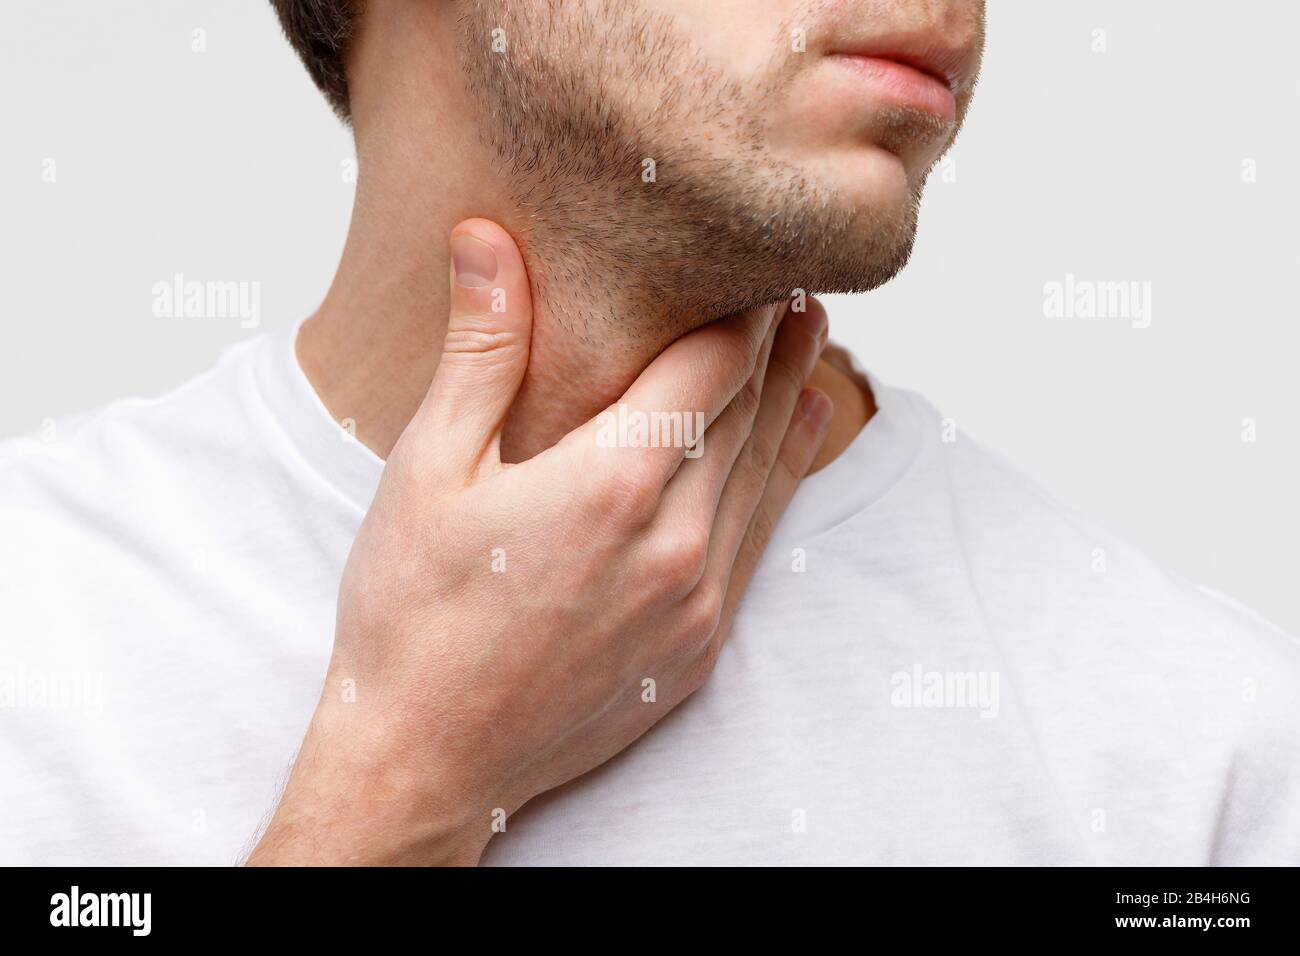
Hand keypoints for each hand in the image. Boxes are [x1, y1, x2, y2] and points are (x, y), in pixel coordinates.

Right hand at [246, 219, 832, 864]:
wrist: (424, 759)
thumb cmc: (412, 616)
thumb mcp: (429, 468)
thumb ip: (481, 349)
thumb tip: (488, 238)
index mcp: (613, 482)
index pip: (711, 364)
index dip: (742, 308)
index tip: (756, 262)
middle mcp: (675, 540)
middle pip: (749, 412)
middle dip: (773, 343)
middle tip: (793, 285)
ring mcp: (696, 600)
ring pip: (766, 473)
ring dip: (790, 400)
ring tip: (811, 342)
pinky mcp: (697, 647)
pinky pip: (760, 541)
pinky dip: (783, 478)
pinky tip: (796, 442)